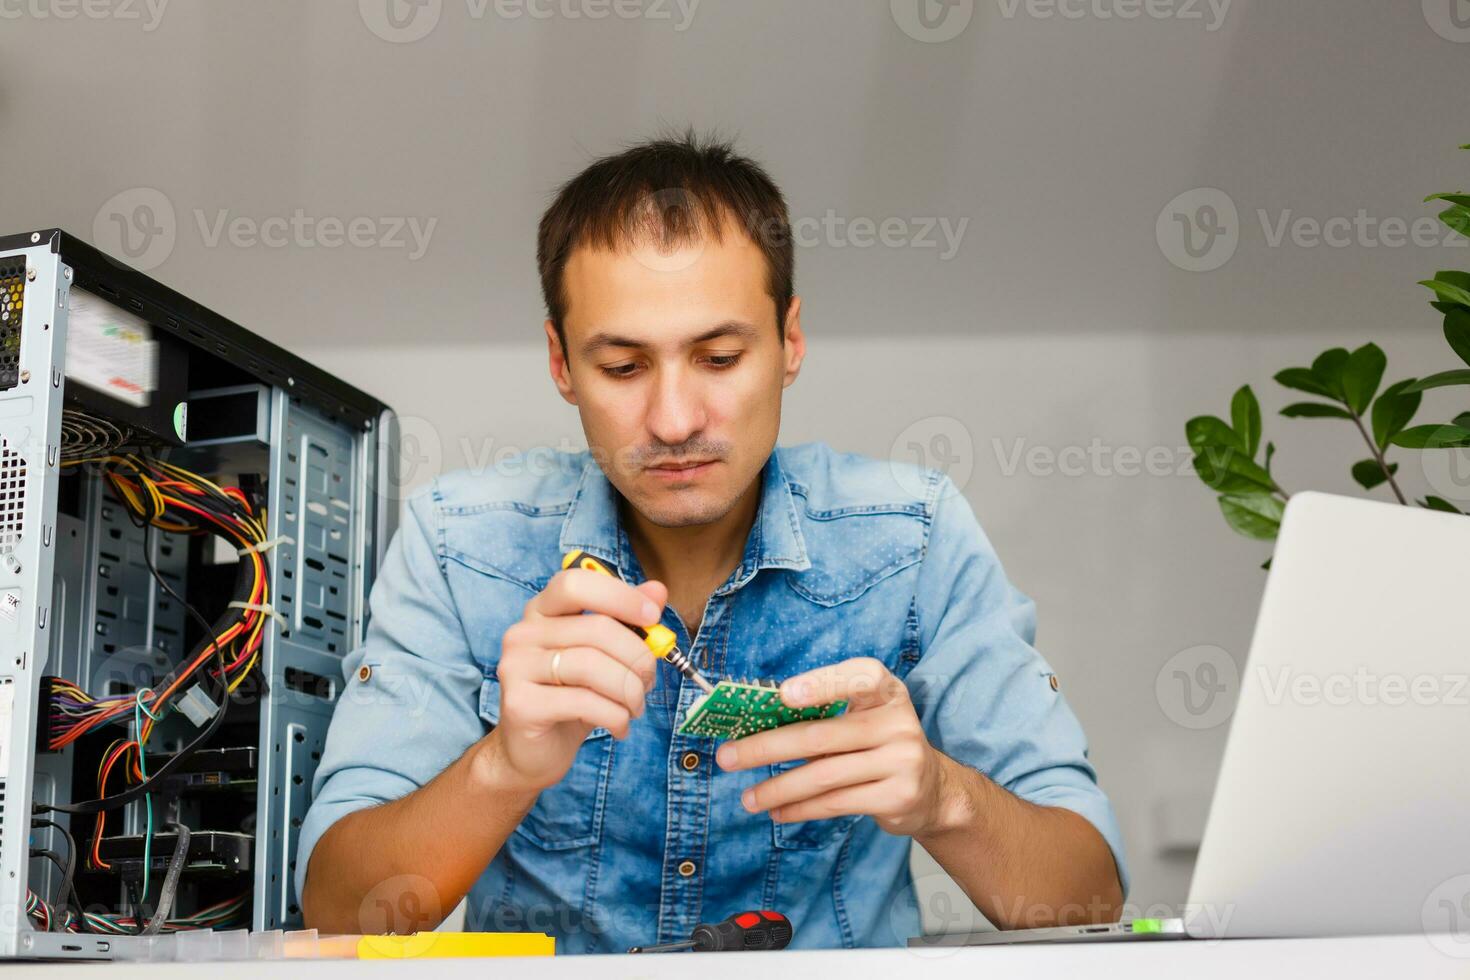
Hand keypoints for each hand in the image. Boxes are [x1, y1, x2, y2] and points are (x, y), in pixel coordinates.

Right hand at [485, 567, 666, 792]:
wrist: (534, 752)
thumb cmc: (572, 698)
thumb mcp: (603, 657)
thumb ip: (627, 621)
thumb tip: (657, 590)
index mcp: (542, 611)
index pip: (576, 583)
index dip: (619, 596)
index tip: (652, 616)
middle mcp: (523, 633)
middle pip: (596, 628)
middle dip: (637, 657)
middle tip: (649, 680)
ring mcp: (516, 667)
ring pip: (592, 666)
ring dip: (629, 690)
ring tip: (635, 706)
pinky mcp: (520, 704)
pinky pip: (584, 701)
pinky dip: (614, 716)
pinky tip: (619, 725)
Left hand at [715, 657, 952, 836]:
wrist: (932, 789)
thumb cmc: (879, 744)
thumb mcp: (863, 717)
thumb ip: (823, 715)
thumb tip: (756, 724)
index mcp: (886, 691)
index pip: (858, 676)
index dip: (821, 684)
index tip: (783, 694)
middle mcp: (898, 722)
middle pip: (821, 735)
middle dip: (766, 747)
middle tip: (728, 756)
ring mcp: (901, 760)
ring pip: (824, 775)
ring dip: (778, 788)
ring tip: (748, 798)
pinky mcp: (897, 796)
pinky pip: (837, 803)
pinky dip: (801, 808)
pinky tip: (778, 811)